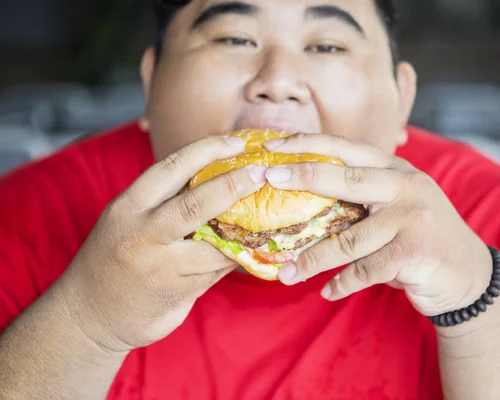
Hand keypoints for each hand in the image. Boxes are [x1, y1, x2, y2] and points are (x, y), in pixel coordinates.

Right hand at [57, 135, 267, 352]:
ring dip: (243, 231)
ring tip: (269, 215)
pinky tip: (252, 249)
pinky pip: (216, 272)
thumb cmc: (114, 258)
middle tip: (262, 173)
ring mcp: (160, 267)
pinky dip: (236, 259)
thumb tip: (217, 179)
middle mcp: (142, 234)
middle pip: (195, 204)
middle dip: (234, 185)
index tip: (237, 142)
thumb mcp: (126, 220)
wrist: (88, 316)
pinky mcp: (177, 293)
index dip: (208, 150)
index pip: (172, 169)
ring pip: (214, 245)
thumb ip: (163, 203)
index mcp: (129, 207)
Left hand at [263, 134, 492, 316]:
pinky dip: (342, 284)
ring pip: (349, 238)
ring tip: (287, 273)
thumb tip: (303, 200)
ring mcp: (413, 218)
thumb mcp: (397, 206)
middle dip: (303, 176)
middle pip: (346, 178)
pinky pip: (365, 270)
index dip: (310, 143)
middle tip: (267, 179)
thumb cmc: (420, 237)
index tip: (274, 145)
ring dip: (313, 258)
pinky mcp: (415, 252)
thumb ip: (364, 198)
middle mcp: (406, 186)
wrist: (468, 274)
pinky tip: (327, 292)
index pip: (348, 148)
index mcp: (397, 170)